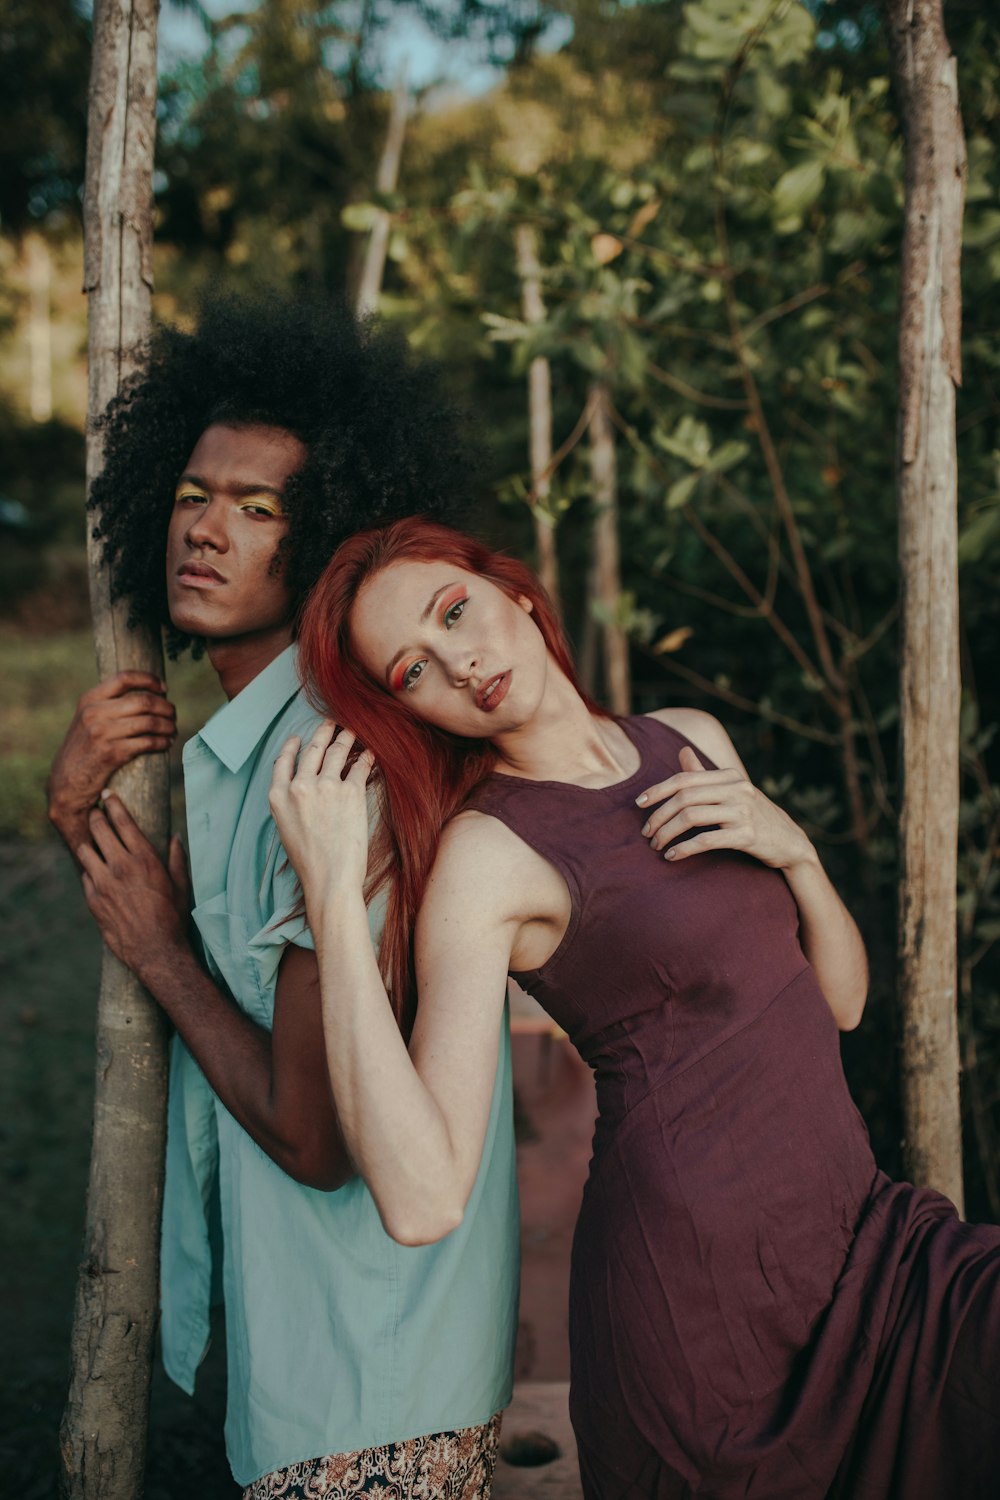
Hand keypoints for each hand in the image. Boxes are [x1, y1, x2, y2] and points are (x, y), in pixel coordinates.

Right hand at [48, 672, 176, 844]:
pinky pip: (147, 743)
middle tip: (173, 715)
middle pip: (143, 700)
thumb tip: (146, 695)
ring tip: (172, 731)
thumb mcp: (86, 721)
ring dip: (168, 726)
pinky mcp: (111, 754)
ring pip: (149, 722)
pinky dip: (162, 742)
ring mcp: (102, 733)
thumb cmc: (83, 751)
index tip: (164, 689)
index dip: (149, 680)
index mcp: (89, 700)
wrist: (65, 784)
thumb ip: (107, 706)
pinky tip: (166, 744)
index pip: (124, 678)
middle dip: (165, 707)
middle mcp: (94, 713)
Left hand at [78, 793, 191, 978]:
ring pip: (85, 850)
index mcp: (144, 858)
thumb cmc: (173, 916)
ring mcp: (103, 883)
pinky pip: (85, 876)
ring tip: (94, 842)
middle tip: (96, 813)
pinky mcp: (93, 900)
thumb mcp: (181, 884)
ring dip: (89, 843)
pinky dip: (90, 870)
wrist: (156, 950)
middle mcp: (120, 867)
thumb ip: (176, 857)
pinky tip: (97, 872)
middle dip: (96, 817)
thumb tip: (176, 837)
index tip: (107, 793)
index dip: (113, 803)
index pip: (122, 820)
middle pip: (98, 829)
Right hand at [269, 723, 375, 902]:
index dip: (292, 745)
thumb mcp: (287, 829)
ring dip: (346, 738)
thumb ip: (291, 803)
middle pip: (312, 749)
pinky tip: (371, 752)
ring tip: (353, 731)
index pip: (282, 760)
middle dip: (323, 732)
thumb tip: (303, 785)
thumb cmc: (310, 862)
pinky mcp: (351, 791)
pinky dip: (367, 757)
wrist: (330, 880)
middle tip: (332, 723)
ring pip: (337, 752)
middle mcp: (299, 786)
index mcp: (278, 796)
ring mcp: (326, 786)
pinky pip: (360, 766)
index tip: (299, 737)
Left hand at [636, 745, 815, 868]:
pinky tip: (672, 856)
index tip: (638, 803)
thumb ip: (704, 775)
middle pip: (684, 797)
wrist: (790, 843)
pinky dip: (685, 848)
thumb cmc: (754, 816)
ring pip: (692, 817)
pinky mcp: (747, 835)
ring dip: (667, 833)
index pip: (685, 779)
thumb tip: (682, 750)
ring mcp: (743, 811)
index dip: (658, 790)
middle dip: (659, 815)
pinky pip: (707, 840)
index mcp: (730, 776)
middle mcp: (737, 789)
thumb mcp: (732, 791)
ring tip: (656, 845)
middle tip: (646, 832)